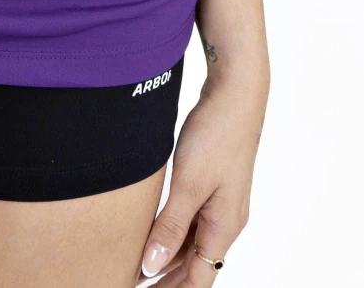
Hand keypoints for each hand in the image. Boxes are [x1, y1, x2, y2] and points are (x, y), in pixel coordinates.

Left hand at [136, 68, 267, 284]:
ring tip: (134, 268)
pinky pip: (190, 222)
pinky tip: (150, 234)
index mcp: (224, 228)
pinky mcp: (212, 187)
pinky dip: (170, 233)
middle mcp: (225, 222)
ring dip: (165, 258)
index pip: (198, 279)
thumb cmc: (215, 135)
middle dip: (166, 281)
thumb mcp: (189, 184)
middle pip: (194, 267)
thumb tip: (152, 267)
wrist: (235, 94)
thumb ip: (171, 227)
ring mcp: (220, 204)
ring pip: (190, 244)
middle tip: (128, 284)